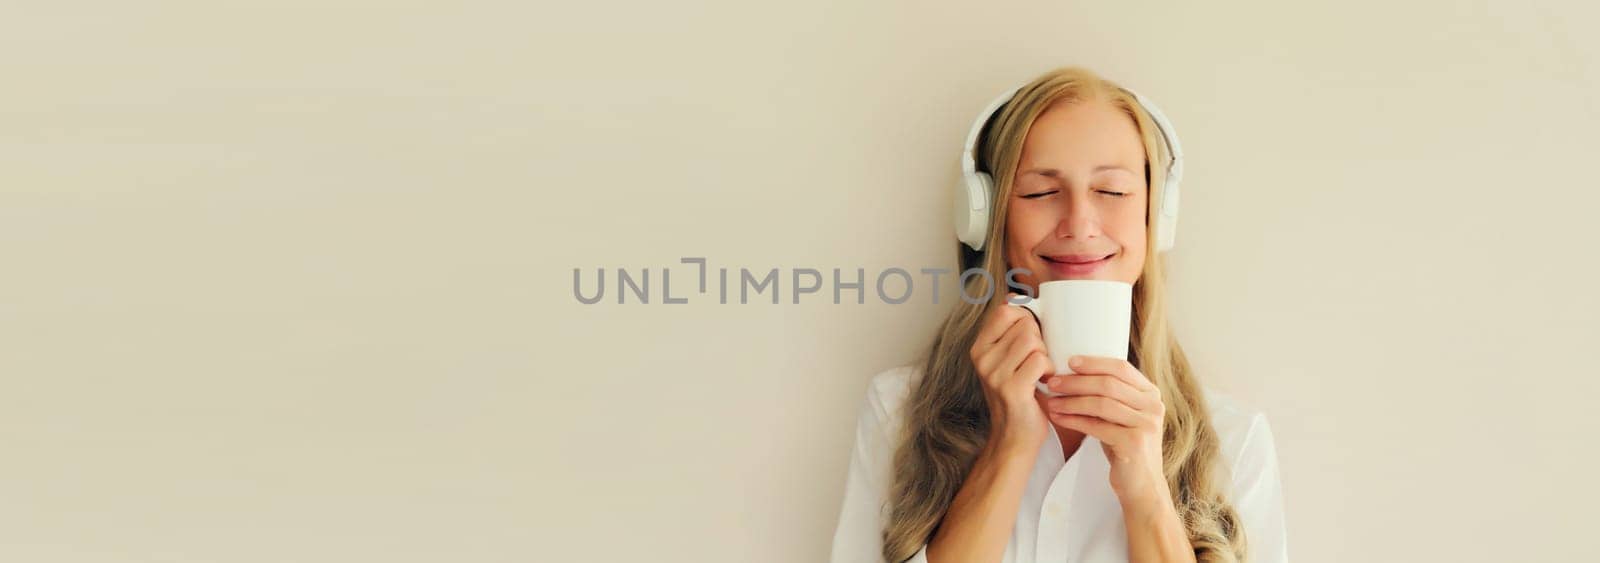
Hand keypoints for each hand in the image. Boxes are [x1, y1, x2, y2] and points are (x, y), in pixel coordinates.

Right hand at [968, 293, 1055, 452]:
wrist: (1014, 439)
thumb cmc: (1018, 398)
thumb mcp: (1007, 362)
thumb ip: (1011, 334)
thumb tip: (1019, 298)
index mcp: (979, 348)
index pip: (1005, 310)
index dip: (1026, 318)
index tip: (1032, 337)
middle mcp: (982, 358)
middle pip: (1024, 325)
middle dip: (1040, 340)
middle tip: (1037, 363)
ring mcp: (994, 373)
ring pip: (1033, 341)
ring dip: (1046, 356)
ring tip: (1041, 373)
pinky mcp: (1011, 388)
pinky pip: (1040, 360)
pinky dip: (1049, 370)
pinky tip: (1044, 383)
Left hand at [1041, 356, 1167, 503]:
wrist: (1141, 486)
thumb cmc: (1125, 448)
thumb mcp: (1122, 416)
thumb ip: (1111, 395)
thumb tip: (1074, 371)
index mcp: (1151, 394)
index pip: (1121, 367)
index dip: (1094, 362)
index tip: (1069, 361)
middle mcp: (1153, 406)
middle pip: (1108, 384)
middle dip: (1076, 382)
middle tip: (1053, 382)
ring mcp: (1145, 424)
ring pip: (1101, 404)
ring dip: (1071, 401)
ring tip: (1052, 401)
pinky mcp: (1134, 442)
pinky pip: (1097, 426)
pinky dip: (1074, 420)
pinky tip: (1059, 418)